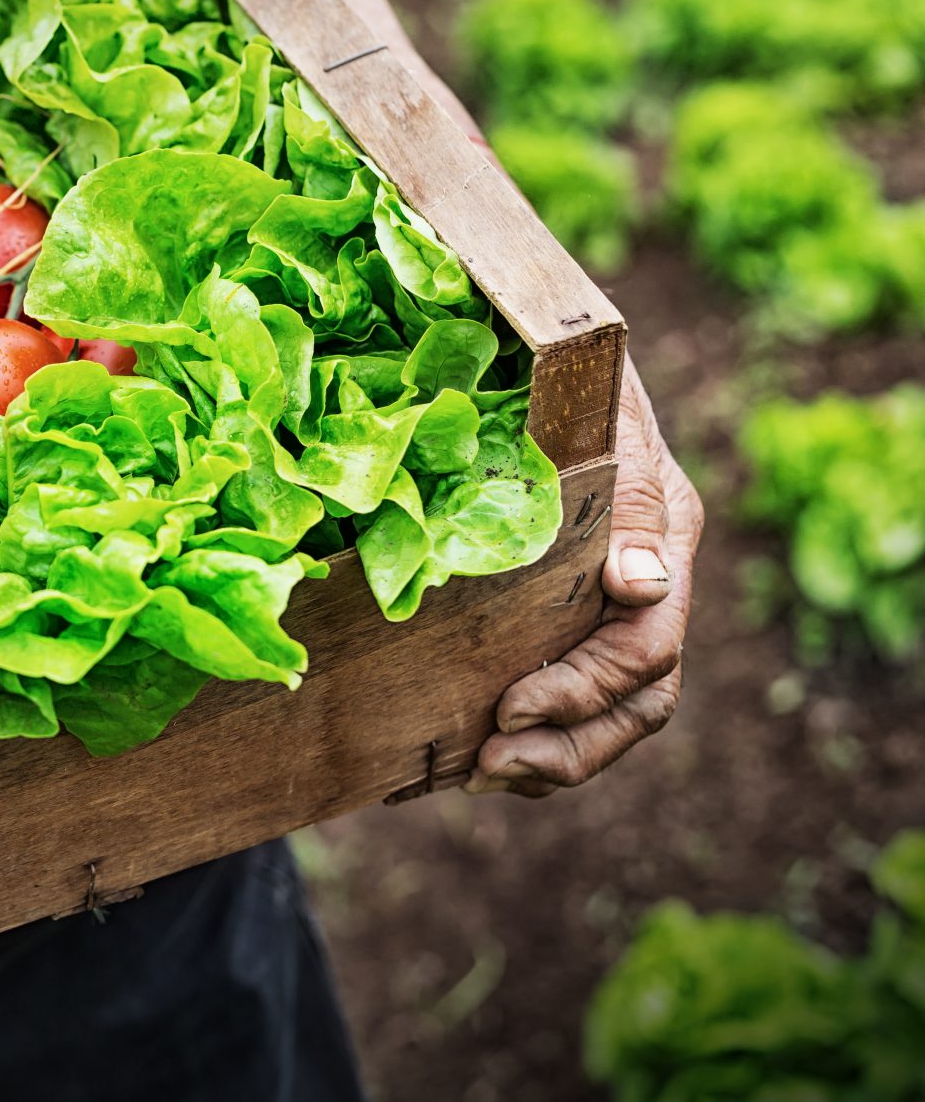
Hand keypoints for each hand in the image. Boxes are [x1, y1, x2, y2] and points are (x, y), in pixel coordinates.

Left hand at [467, 360, 702, 796]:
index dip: (585, 691)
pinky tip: (457, 760)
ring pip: (609, 714)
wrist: (535, 345)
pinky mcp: (560, 612)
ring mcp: (606, 603)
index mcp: (662, 534)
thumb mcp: (598, 415)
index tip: (511, 706)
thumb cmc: (565, 372)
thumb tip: (641, 585)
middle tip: (488, 764)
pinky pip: (562, 700)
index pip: (649, 646)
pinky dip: (520, 739)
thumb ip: (623, 496)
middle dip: (567, 745)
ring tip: (478, 774)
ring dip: (546, 758)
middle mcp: (645, 581)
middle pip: (637, 702)